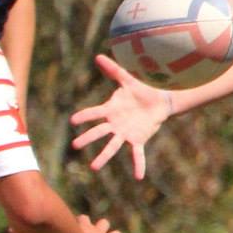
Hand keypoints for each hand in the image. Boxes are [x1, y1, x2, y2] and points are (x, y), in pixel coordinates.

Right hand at [69, 55, 173, 179]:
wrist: (159, 100)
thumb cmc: (141, 90)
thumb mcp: (127, 79)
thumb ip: (113, 70)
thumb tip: (97, 56)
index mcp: (110, 110)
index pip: (94, 114)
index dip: (85, 117)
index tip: (73, 121)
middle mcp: (114, 124)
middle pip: (99, 132)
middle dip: (87, 139)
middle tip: (75, 146)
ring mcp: (125, 134)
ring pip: (112, 146)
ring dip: (103, 157)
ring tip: (93, 167)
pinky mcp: (138, 140)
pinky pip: (137, 154)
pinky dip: (138, 165)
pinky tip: (138, 177)